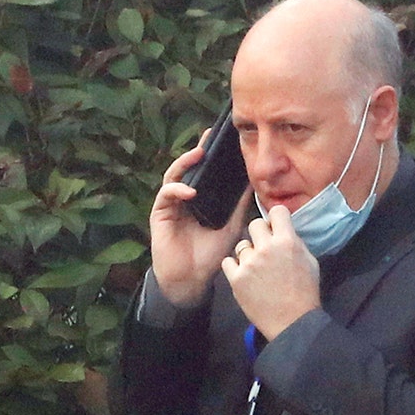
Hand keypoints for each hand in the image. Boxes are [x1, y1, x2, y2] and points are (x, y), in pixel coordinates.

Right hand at [150, 136, 251, 306]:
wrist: (192, 278)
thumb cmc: (210, 254)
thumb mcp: (232, 226)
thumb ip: (240, 205)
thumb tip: (255, 183)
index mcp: (202, 198)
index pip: (206, 171)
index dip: (213, 155)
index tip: (223, 139)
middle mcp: (185, 197)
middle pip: (189, 168)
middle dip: (197, 150)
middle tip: (208, 136)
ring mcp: (171, 204)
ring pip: (174, 175)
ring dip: (185, 163)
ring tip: (198, 155)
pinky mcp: (160, 213)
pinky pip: (166, 194)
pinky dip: (178, 189)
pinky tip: (190, 191)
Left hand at [221, 206, 320, 339]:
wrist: (293, 322)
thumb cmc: (305, 293)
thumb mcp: (310, 261)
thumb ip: (295, 242)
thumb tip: (283, 231)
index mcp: (287, 241)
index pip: (277, 211)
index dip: (276, 218)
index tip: (276, 226)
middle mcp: (266, 248)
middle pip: (254, 224)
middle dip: (260, 234)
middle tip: (265, 247)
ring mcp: (249, 263)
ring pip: (241, 245)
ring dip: (248, 253)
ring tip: (256, 268)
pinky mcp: (236, 278)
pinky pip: (228, 261)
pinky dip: (235, 267)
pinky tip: (245, 275)